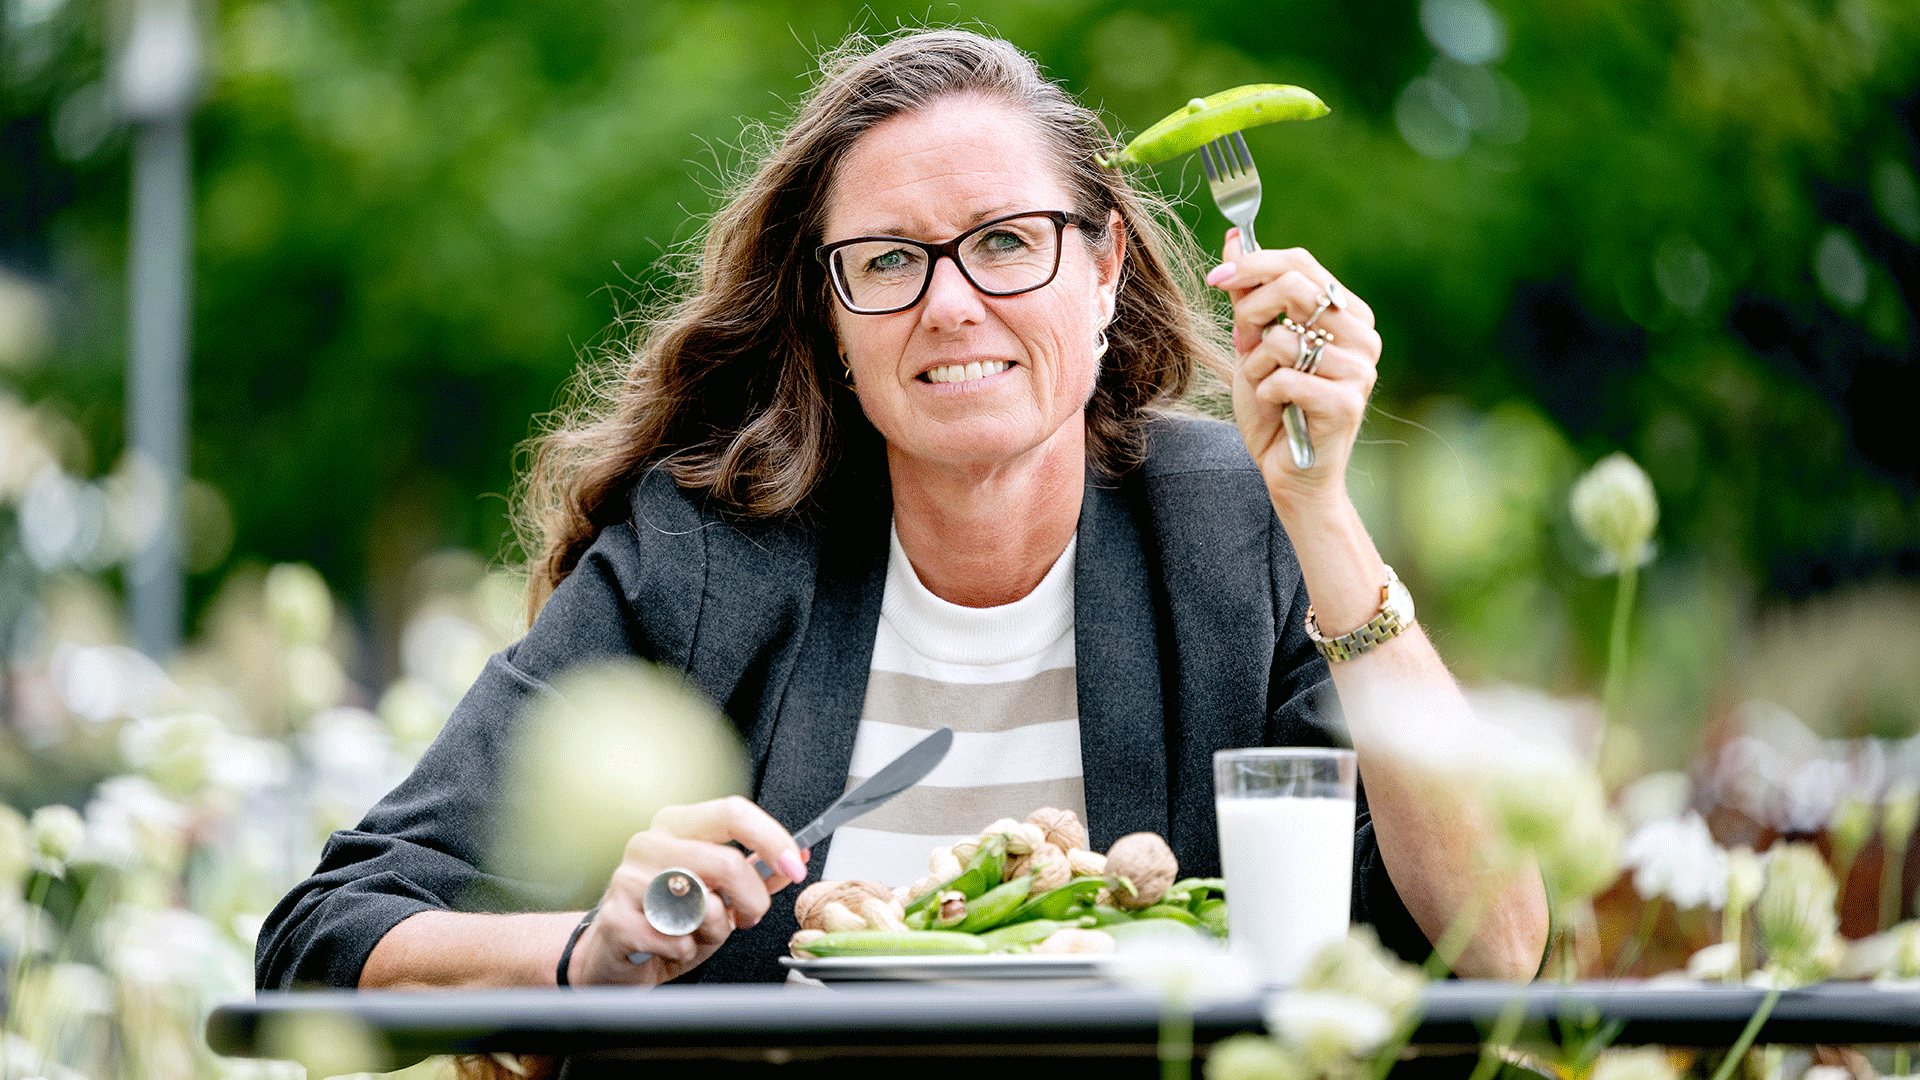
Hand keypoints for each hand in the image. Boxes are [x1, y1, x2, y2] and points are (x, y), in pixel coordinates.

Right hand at [566, 795, 809, 985]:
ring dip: (714, 930)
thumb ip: (757, 873)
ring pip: (704, 905)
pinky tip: (670, 948)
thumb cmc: (668, 920)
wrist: (612, 957)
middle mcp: (650, 843)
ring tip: (697, 933)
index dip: (772, 838)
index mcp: (676, 826)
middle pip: (726, 862)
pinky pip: (677, 940)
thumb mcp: (720, 894)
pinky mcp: (616, 917)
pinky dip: (685, 952)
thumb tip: (799, 857)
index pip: (733, 812)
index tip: (795, 865)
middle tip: (748, 917)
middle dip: (751, 900)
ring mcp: (628, 878)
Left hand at [1207, 231, 1380, 513]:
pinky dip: (1264, 391)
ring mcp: (1360, 369)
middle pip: (1294, 288)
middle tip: (1241, 341)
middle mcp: (1362, 335)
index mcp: (1347, 313)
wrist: (1290, 473)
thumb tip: (1233, 240)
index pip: (1301, 263)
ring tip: (1264, 384)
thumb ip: (1247, 296)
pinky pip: (1283, 377)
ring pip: (1283, 337)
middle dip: (1250, 312)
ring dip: (1255, 363)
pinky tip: (1276, 407)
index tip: (1215, 278)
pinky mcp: (1347, 402)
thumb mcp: (1253, 345)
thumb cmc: (1274, 407)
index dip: (1253, 264)